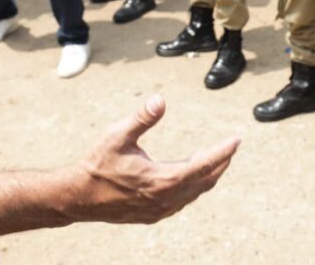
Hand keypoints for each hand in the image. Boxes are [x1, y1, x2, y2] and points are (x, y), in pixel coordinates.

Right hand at [73, 95, 238, 223]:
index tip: (237, 139)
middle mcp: (165, 199)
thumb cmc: (97, 164)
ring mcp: (160, 210)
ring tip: (212, 157)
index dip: (223, 152)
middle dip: (221, 163)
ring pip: (194, 193)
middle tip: (232, 147)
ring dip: (207, 175)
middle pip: (205, 181)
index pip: (204, 165)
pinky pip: (182, 201)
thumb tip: (160, 100)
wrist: (77, 197)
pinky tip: (187, 176)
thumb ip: (141, 118)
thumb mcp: (118, 136)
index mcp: (163, 180)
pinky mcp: (152, 215)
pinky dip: (192, 187)